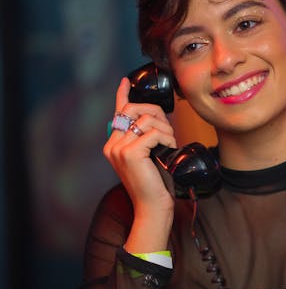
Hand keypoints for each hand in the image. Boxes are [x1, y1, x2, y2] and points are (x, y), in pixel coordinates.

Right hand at [104, 77, 176, 219]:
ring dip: (166, 129)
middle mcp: (112, 144)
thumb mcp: (148, 156)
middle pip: (136, 109)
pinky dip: (166, 138)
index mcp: (113, 144)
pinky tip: (169, 149)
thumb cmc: (155, 183)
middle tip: (169, 132)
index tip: (125, 81)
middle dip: (158, 114)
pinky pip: (153, 132)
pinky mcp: (130, 153)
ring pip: (147, 119)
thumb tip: (154, 118)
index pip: (117, 112)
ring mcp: (119, 148)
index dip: (122, 94)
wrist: (153, 207)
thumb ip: (145, 138)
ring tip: (170, 145)